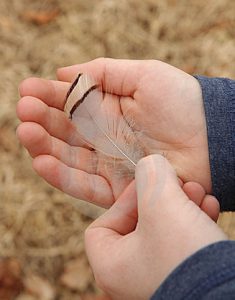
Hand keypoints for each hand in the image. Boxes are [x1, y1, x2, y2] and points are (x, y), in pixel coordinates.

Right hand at [17, 58, 210, 207]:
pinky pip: (83, 184)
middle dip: (42, 120)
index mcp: (109, 111)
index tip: (27, 89)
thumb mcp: (144, 75)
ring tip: (27, 132)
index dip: (49, 97)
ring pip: (69, 158)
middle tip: (23, 110)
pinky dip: (61, 175)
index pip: (71, 105)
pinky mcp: (117, 189)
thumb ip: (103, 73)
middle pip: (66, 132)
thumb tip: (63, 73)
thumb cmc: (182, 102)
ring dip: (44, 146)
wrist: (212, 138)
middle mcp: (105, 138)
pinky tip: (41, 160)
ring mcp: (109, 164)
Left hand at [85, 155, 226, 299]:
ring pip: (163, 229)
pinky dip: (193, 221)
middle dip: (162, 197)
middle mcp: (130, 275)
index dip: (125, 199)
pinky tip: (210, 207)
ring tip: (199, 193)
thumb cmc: (183, 254)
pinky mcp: (182, 275)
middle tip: (180, 184)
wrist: (226, 292)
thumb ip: (150, 176)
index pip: (103, 224)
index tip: (148, 186)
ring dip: (182, 205)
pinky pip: (181, 242)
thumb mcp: (161, 204)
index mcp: (111, 265)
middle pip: (137, 223)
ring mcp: (157, 276)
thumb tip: (149, 164)